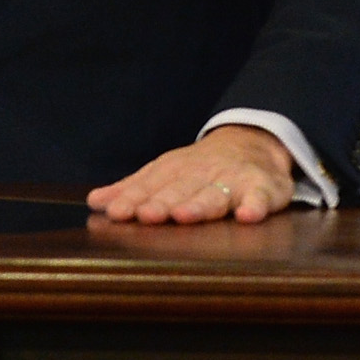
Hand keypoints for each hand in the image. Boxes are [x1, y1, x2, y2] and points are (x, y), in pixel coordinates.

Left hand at [87, 124, 294, 224]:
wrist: (253, 143)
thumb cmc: (200, 168)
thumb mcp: (165, 173)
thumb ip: (133, 189)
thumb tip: (95, 201)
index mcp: (175, 171)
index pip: (151, 185)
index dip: (134, 199)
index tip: (117, 212)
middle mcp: (202, 173)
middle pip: (180, 190)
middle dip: (162, 203)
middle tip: (146, 216)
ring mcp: (234, 180)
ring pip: (215, 195)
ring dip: (200, 205)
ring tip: (185, 215)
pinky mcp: (264, 188)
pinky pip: (261, 198)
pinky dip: (256, 206)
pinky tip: (248, 216)